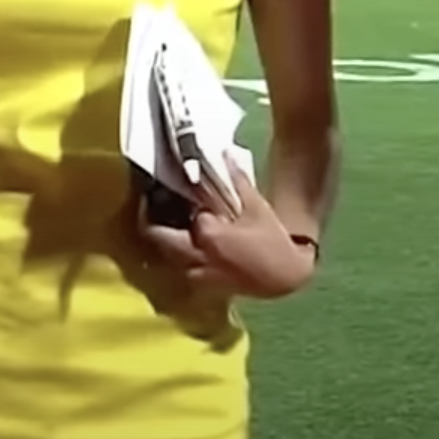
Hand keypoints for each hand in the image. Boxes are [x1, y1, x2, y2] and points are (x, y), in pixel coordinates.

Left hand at [138, 160, 316, 298]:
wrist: (286, 275)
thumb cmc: (272, 238)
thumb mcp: (256, 206)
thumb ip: (238, 180)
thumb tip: (226, 153)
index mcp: (208, 234)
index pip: (178, 211)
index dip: (169, 198)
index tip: (160, 189)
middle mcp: (198, 256)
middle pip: (159, 238)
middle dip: (152, 222)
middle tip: (152, 208)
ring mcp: (200, 274)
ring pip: (167, 257)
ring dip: (163, 242)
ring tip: (166, 226)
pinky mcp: (205, 286)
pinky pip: (181, 270)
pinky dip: (177, 259)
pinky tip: (183, 247)